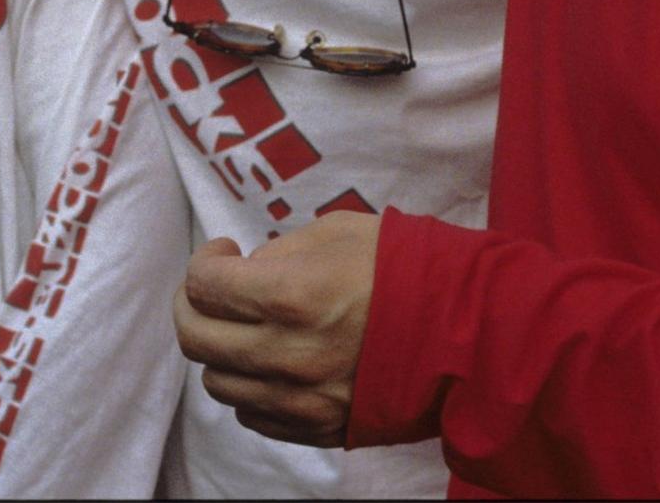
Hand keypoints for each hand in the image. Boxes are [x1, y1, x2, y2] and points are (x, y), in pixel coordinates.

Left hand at [174, 212, 383, 448]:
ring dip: (221, 349)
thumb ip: (279, 253)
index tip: (223, 252)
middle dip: (191, 306)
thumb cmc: (406, 270)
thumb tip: (246, 272)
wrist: (467, 331)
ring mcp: (299, 399)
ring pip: (219, 383)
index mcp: (289, 296)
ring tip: (247, 327)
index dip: (204, 262)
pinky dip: (249, 387)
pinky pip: (252, 416)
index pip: (204, 285)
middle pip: (196, 338)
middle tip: (211, 290)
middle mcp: (285, 354)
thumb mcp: (338, 233)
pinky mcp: (316, 427)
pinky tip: (271, 361)